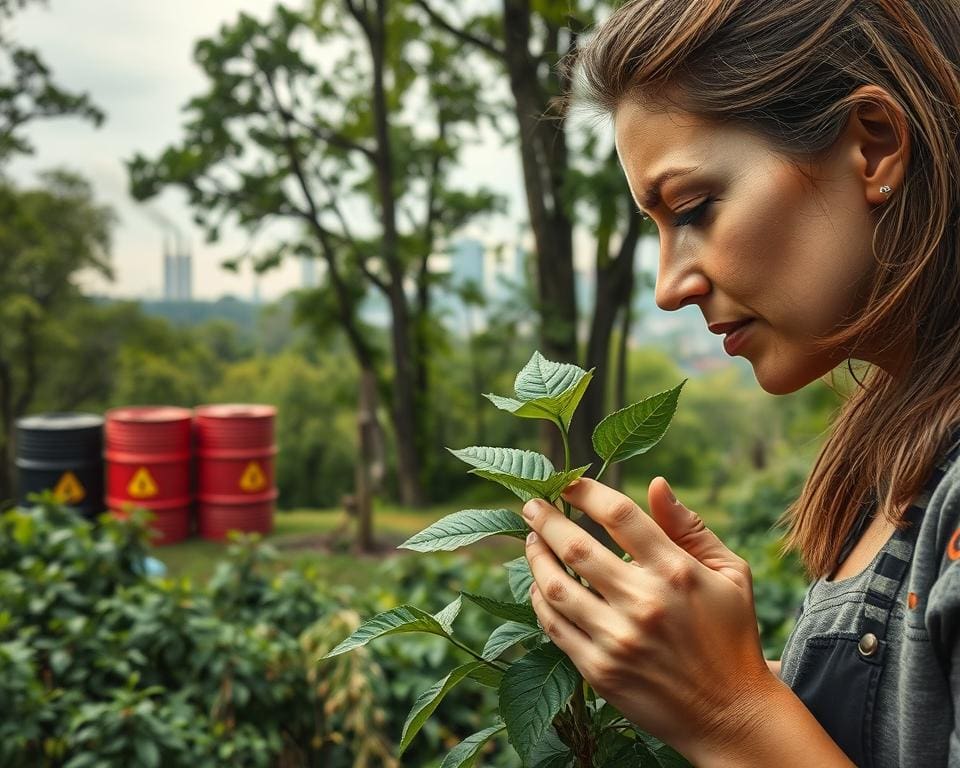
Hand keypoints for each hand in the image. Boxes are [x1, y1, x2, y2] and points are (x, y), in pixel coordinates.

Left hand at [523, 476, 774, 760]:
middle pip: (576, 547)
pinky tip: (540, 585)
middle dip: (546, 519)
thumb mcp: (730, 573)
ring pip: (556, 587)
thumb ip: (689, 527)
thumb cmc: (731, 635)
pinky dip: (540, 600)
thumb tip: (656, 484)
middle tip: (532, 506)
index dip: (586, 492)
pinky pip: (555, 627)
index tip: (568, 482)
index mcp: (676, 571)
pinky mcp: (600, 671)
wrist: (732, 715)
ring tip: (531, 541)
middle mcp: (644, 602)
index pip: (619, 515)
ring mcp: (618, 639)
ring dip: (535, 558)